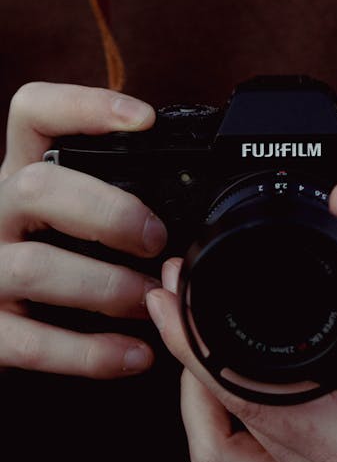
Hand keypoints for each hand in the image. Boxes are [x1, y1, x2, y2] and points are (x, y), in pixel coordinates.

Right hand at [0, 82, 166, 376]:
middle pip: (34, 188)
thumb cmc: (54, 271)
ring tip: (151, 302)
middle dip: (108, 212)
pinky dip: (91, 353)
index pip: (31, 115)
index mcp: (19, 178)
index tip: (145, 119)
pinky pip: (31, 343)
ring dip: (106, 287)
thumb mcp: (69, 222)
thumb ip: (108, 205)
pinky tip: (134, 356)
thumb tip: (192, 208)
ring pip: (34, 267)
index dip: (82, 105)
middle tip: (156, 239)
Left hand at [146, 184, 336, 461]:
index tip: (176, 295)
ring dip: (193, 397)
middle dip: (187, 358)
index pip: (244, 397)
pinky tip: (220, 381)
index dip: (195, 342)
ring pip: (215, 457)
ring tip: (191, 339)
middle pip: (215, 429)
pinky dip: (217, 424)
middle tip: (177, 302)